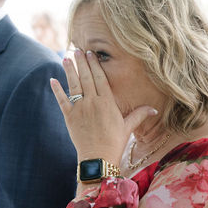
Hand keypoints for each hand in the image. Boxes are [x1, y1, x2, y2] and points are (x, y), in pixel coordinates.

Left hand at [49, 49, 157, 163]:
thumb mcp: (128, 127)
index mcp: (107, 102)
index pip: (100, 78)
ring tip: (66, 58)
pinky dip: (57, 90)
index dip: (95, 65)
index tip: (91, 53)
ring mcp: (80, 109)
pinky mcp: (69, 117)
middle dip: (82, 62)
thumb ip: (139, 115)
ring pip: (74, 85)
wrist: (99, 158)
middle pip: (86, 78)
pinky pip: (62, 100)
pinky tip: (52, 79)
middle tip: (77, 49)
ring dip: (69, 70)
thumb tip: (154, 109)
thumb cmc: (115, 143)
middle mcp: (93, 102)